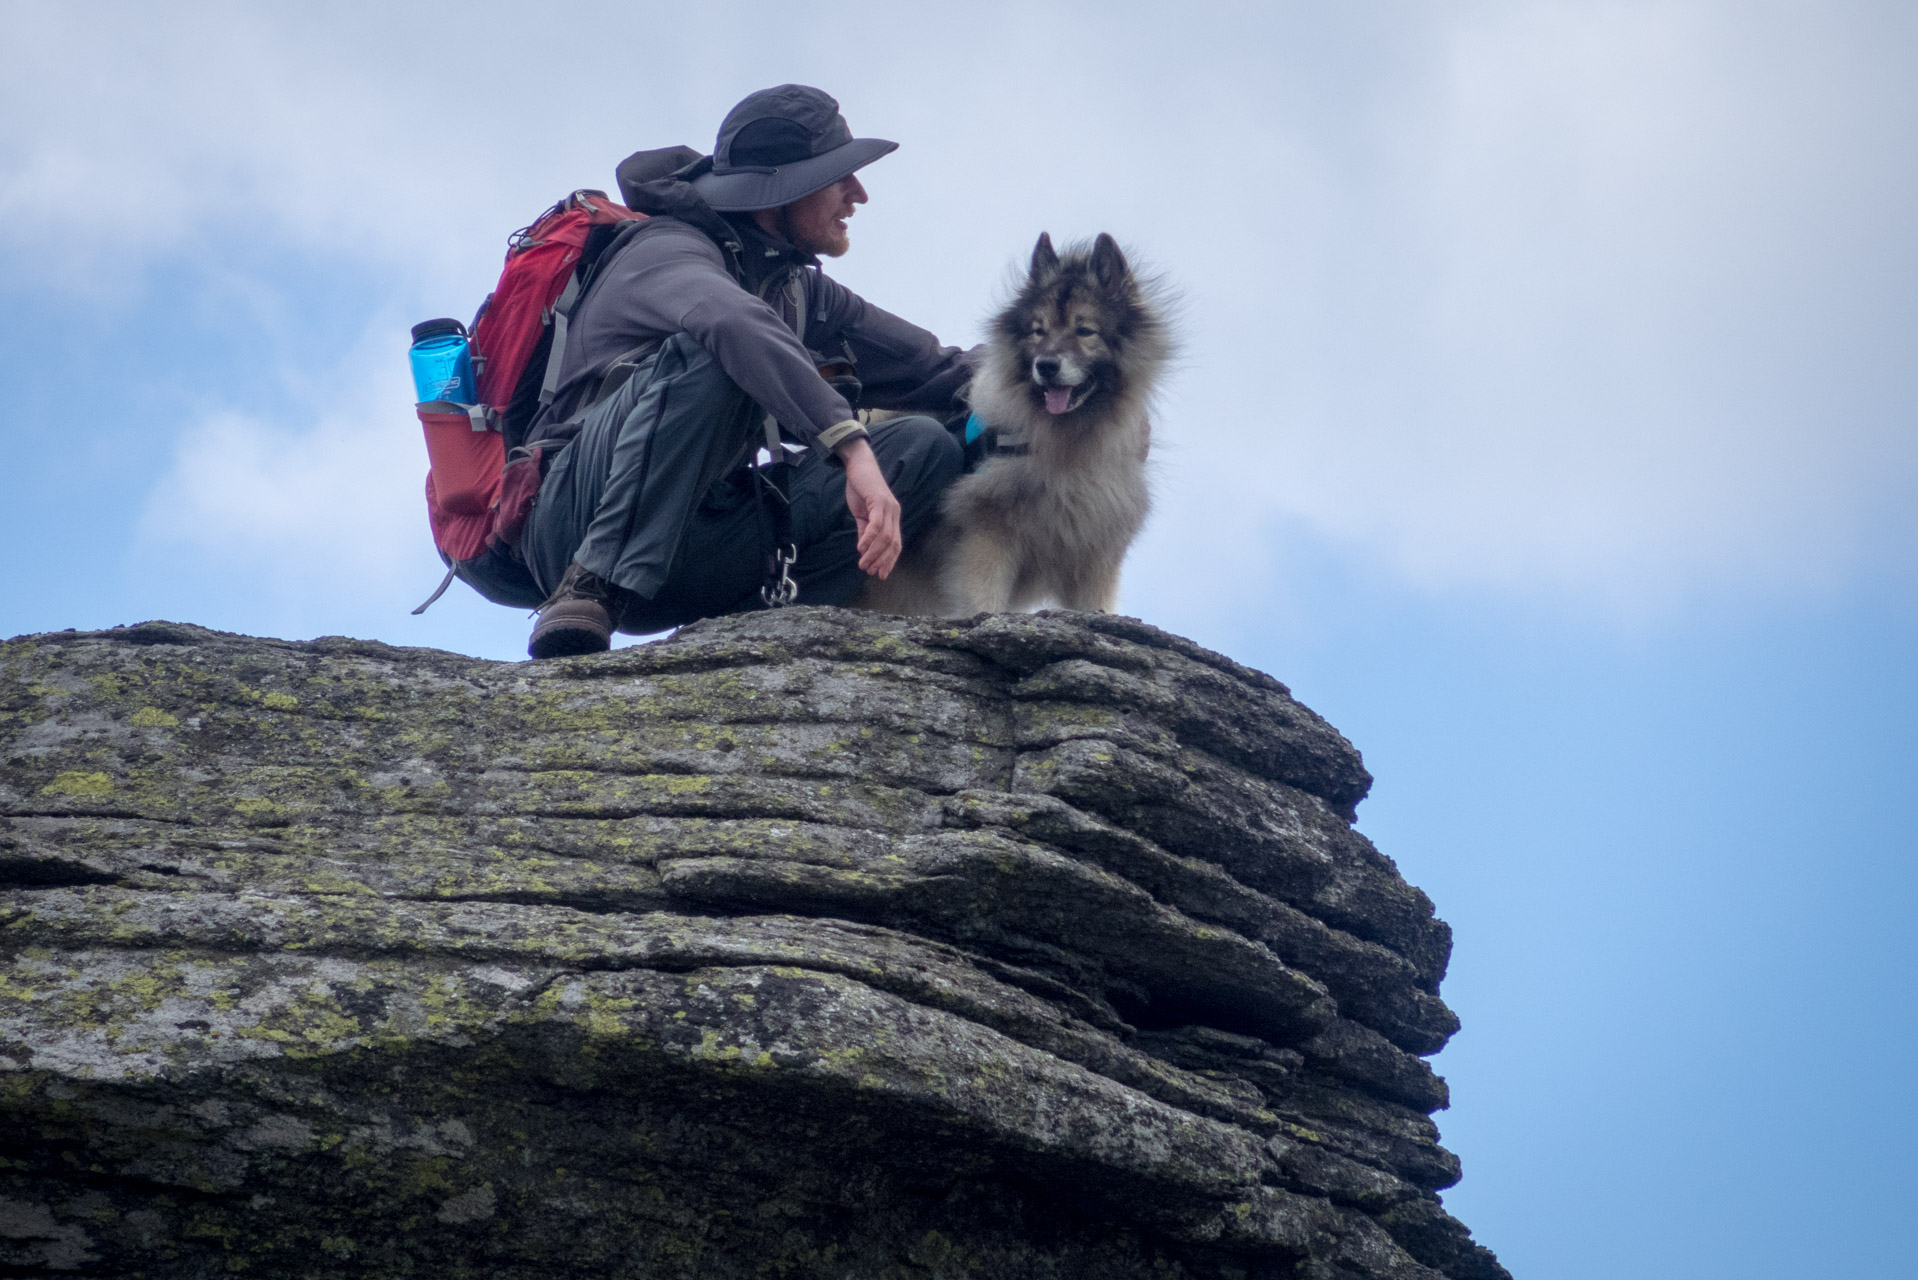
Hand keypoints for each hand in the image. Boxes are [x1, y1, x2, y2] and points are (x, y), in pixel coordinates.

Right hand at [836, 436, 901, 577]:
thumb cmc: (861, 489)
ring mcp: (888, 507)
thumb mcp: (862, 514)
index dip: (889, 560)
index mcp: (892, 517)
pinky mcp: (879, 501)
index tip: (880, 574)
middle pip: (893, 543)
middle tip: (870, 571)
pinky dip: (869, 538)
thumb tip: (864, 549)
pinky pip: (876, 524)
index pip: (896, 544)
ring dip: (873, 553)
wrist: (858, 466)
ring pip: (885, 537)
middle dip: (882, 561)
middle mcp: (894, 513)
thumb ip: (865, 531)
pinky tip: (861, 548)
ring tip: (863, 563)